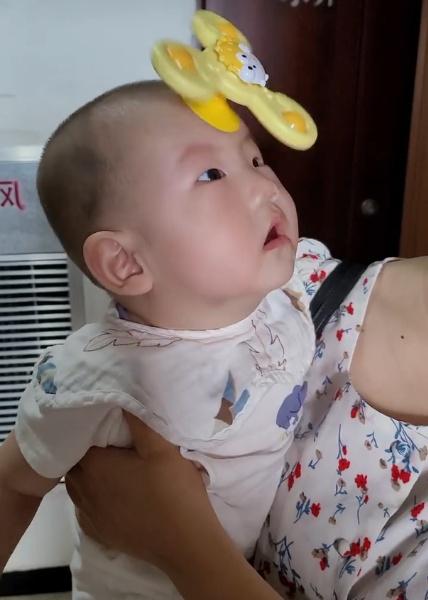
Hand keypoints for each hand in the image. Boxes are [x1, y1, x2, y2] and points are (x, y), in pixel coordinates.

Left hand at [65, 412, 210, 569]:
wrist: (185, 541)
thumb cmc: (173, 489)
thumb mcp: (161, 447)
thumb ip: (139, 420)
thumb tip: (122, 396)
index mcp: (95, 466)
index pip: (79, 440)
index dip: (91, 430)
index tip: (106, 423)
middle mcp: (83, 491)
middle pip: (75, 463)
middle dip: (87, 450)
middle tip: (110, 441)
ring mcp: (89, 515)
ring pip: (77, 486)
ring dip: (88, 474)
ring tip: (111, 465)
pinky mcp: (99, 533)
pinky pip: (84, 508)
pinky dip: (91, 497)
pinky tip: (111, 493)